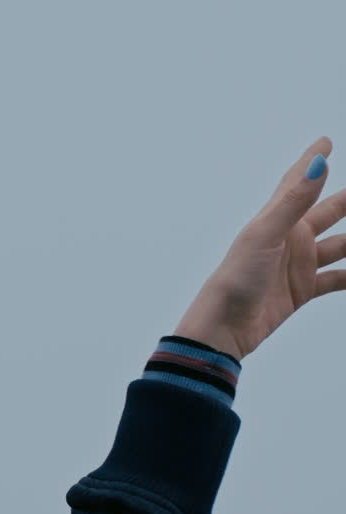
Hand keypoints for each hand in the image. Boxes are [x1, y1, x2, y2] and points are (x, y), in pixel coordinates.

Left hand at [175, 137, 345, 360]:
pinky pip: (338, 278)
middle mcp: (289, 238)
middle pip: (329, 211)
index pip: (297, 182)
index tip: (326, 141)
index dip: (311, 161)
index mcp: (276, 220)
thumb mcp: (266, 235)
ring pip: (341, 245)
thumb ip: (293, 201)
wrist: (225, 326)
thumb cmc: (236, 278)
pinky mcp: (302, 289)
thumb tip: (318, 163)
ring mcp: (297, 264)